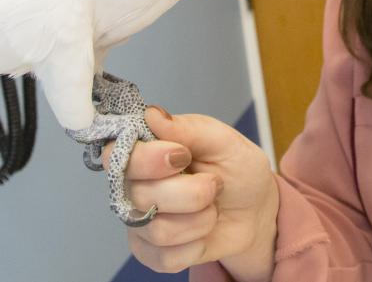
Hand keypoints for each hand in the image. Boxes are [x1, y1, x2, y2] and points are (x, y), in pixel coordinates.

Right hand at [107, 106, 278, 278]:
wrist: (255, 210)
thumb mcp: (225, 141)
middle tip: (214, 184)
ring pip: (157, 230)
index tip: (182, 156)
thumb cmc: (237, 170)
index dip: (147, 159)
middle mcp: (135, 184)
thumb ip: (189, 128)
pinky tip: (203, 231)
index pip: (117, 154)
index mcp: (146, 149)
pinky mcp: (151, 251)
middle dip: (191, 193)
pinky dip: (196, 245)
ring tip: (211, 207)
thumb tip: (152, 115)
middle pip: (140, 196)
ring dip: (199, 220)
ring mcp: (140, 220)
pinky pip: (166, 257)